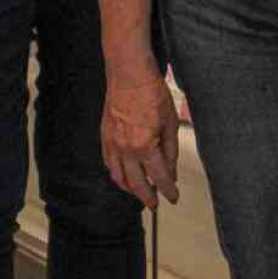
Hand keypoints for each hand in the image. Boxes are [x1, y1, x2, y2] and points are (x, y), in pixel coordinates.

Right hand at [102, 73, 179, 207]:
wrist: (129, 75)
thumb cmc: (151, 93)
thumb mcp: (170, 122)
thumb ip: (170, 150)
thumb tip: (170, 170)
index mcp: (144, 145)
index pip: (158, 177)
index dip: (168, 190)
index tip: (173, 197)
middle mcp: (125, 149)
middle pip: (136, 183)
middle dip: (147, 196)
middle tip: (155, 203)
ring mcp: (112, 144)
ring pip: (118, 177)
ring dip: (130, 188)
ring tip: (141, 192)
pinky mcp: (104, 137)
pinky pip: (109, 163)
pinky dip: (116, 173)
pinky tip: (123, 175)